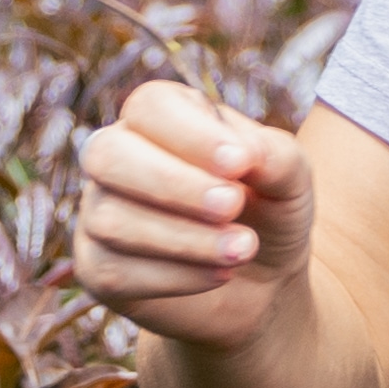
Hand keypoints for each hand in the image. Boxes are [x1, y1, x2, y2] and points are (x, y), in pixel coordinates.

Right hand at [75, 79, 318, 354]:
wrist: (265, 281)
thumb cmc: (270, 211)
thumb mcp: (291, 178)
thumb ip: (275, 157)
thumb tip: (245, 155)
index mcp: (163, 117)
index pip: (150, 106)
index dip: (190, 134)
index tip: (240, 164)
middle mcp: (118, 158)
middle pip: (106, 155)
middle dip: (171, 184)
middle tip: (232, 206)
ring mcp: (99, 213)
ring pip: (110, 220)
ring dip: (185, 239)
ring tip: (243, 249)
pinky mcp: (97, 269)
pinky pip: (111, 272)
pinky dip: (175, 276)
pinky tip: (219, 274)